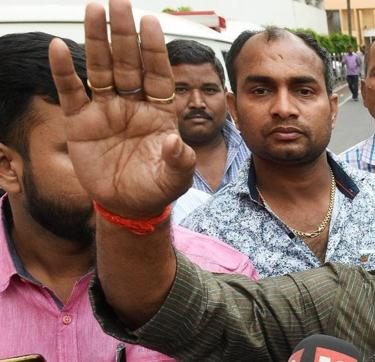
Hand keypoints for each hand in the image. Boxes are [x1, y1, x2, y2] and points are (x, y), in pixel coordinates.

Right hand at [48, 0, 194, 218]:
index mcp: (160, 110)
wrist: (129, 205)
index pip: (158, 73)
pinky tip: (59, 47)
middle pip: (129, 62)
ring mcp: (106, 110)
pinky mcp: (81, 123)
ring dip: (97, 41)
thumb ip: (179, 161)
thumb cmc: (157, 187)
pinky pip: (71, 92)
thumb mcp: (176, 177)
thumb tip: (176, 144)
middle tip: (119, 2)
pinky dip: (64, 71)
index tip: (151, 22)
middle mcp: (133, 103)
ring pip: (101, 68)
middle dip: (124, 33)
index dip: (154, 49)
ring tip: (94, 10)